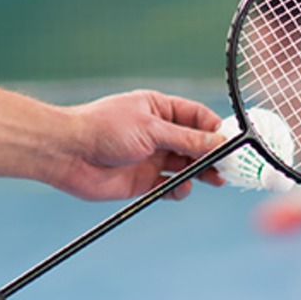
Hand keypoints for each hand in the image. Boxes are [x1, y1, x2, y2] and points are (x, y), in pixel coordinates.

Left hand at [45, 90, 226, 200]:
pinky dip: (179, 189)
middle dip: (213, 154)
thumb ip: (187, 139)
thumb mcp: (151, 130)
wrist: (68, 153)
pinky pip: (169, 187)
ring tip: (216, 180)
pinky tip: (182, 188)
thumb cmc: (104, 129)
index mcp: (158, 109)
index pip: (196, 117)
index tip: (232, 142)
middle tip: (231, 166)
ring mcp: (150, 157)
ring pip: (185, 166)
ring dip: (201, 173)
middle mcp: (157, 133)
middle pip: (195, 144)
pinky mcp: (142, 181)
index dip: (215, 129)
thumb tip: (219, 142)